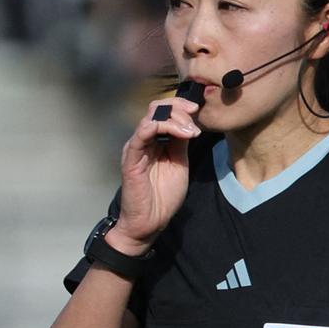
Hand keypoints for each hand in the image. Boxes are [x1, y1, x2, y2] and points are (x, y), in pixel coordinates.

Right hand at [106, 97, 200, 255]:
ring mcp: (136, 148)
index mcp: (155, 140)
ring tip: (190, 131)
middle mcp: (144, 140)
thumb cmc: (163, 195)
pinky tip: (176, 131)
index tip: (197, 109)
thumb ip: (181, 143)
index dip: (181, 106)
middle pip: (156, 108)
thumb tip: (190, 124)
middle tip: (194, 117)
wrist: (150, 221)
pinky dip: (158, 127)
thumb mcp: (179, 163)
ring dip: (174, 119)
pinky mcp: (131, 159)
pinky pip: (141, 135)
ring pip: (151, 117)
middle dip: (178, 108)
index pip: (164, 111)